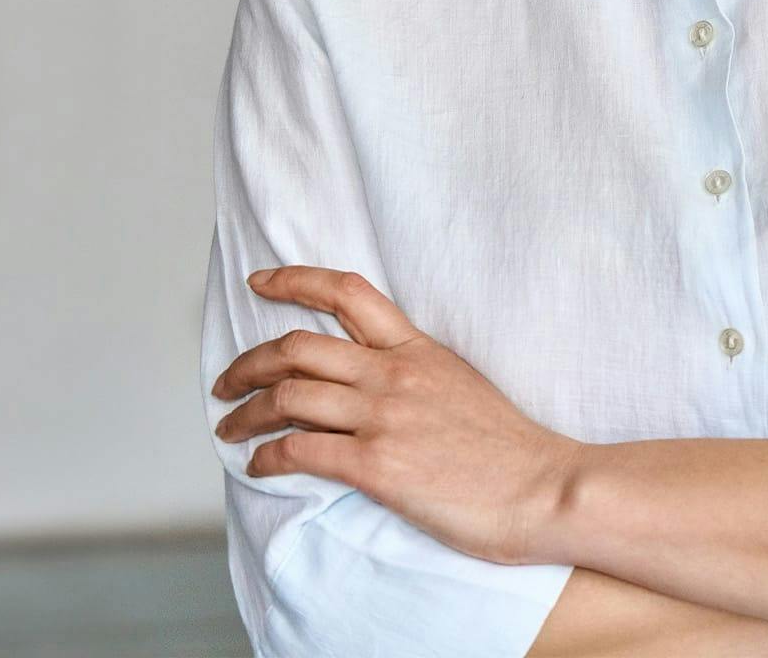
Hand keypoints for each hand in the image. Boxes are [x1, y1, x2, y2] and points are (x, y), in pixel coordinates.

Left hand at [210, 265, 584, 566]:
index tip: (260, 282)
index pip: (346, 292)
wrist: (541, 488)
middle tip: (225, 381)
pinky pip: (300, 450)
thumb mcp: (461, 382)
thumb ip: (415, 372)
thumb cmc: (508, 447)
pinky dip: (267, 456)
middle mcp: (394, 373)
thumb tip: (374, 379)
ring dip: (245, 412)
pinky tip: (259, 464)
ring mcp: (383, 416)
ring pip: (287, 396)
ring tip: (229, 427)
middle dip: (248, 362)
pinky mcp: (376, 465)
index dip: (294, 279)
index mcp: (417, 347)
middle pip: (298, 347)